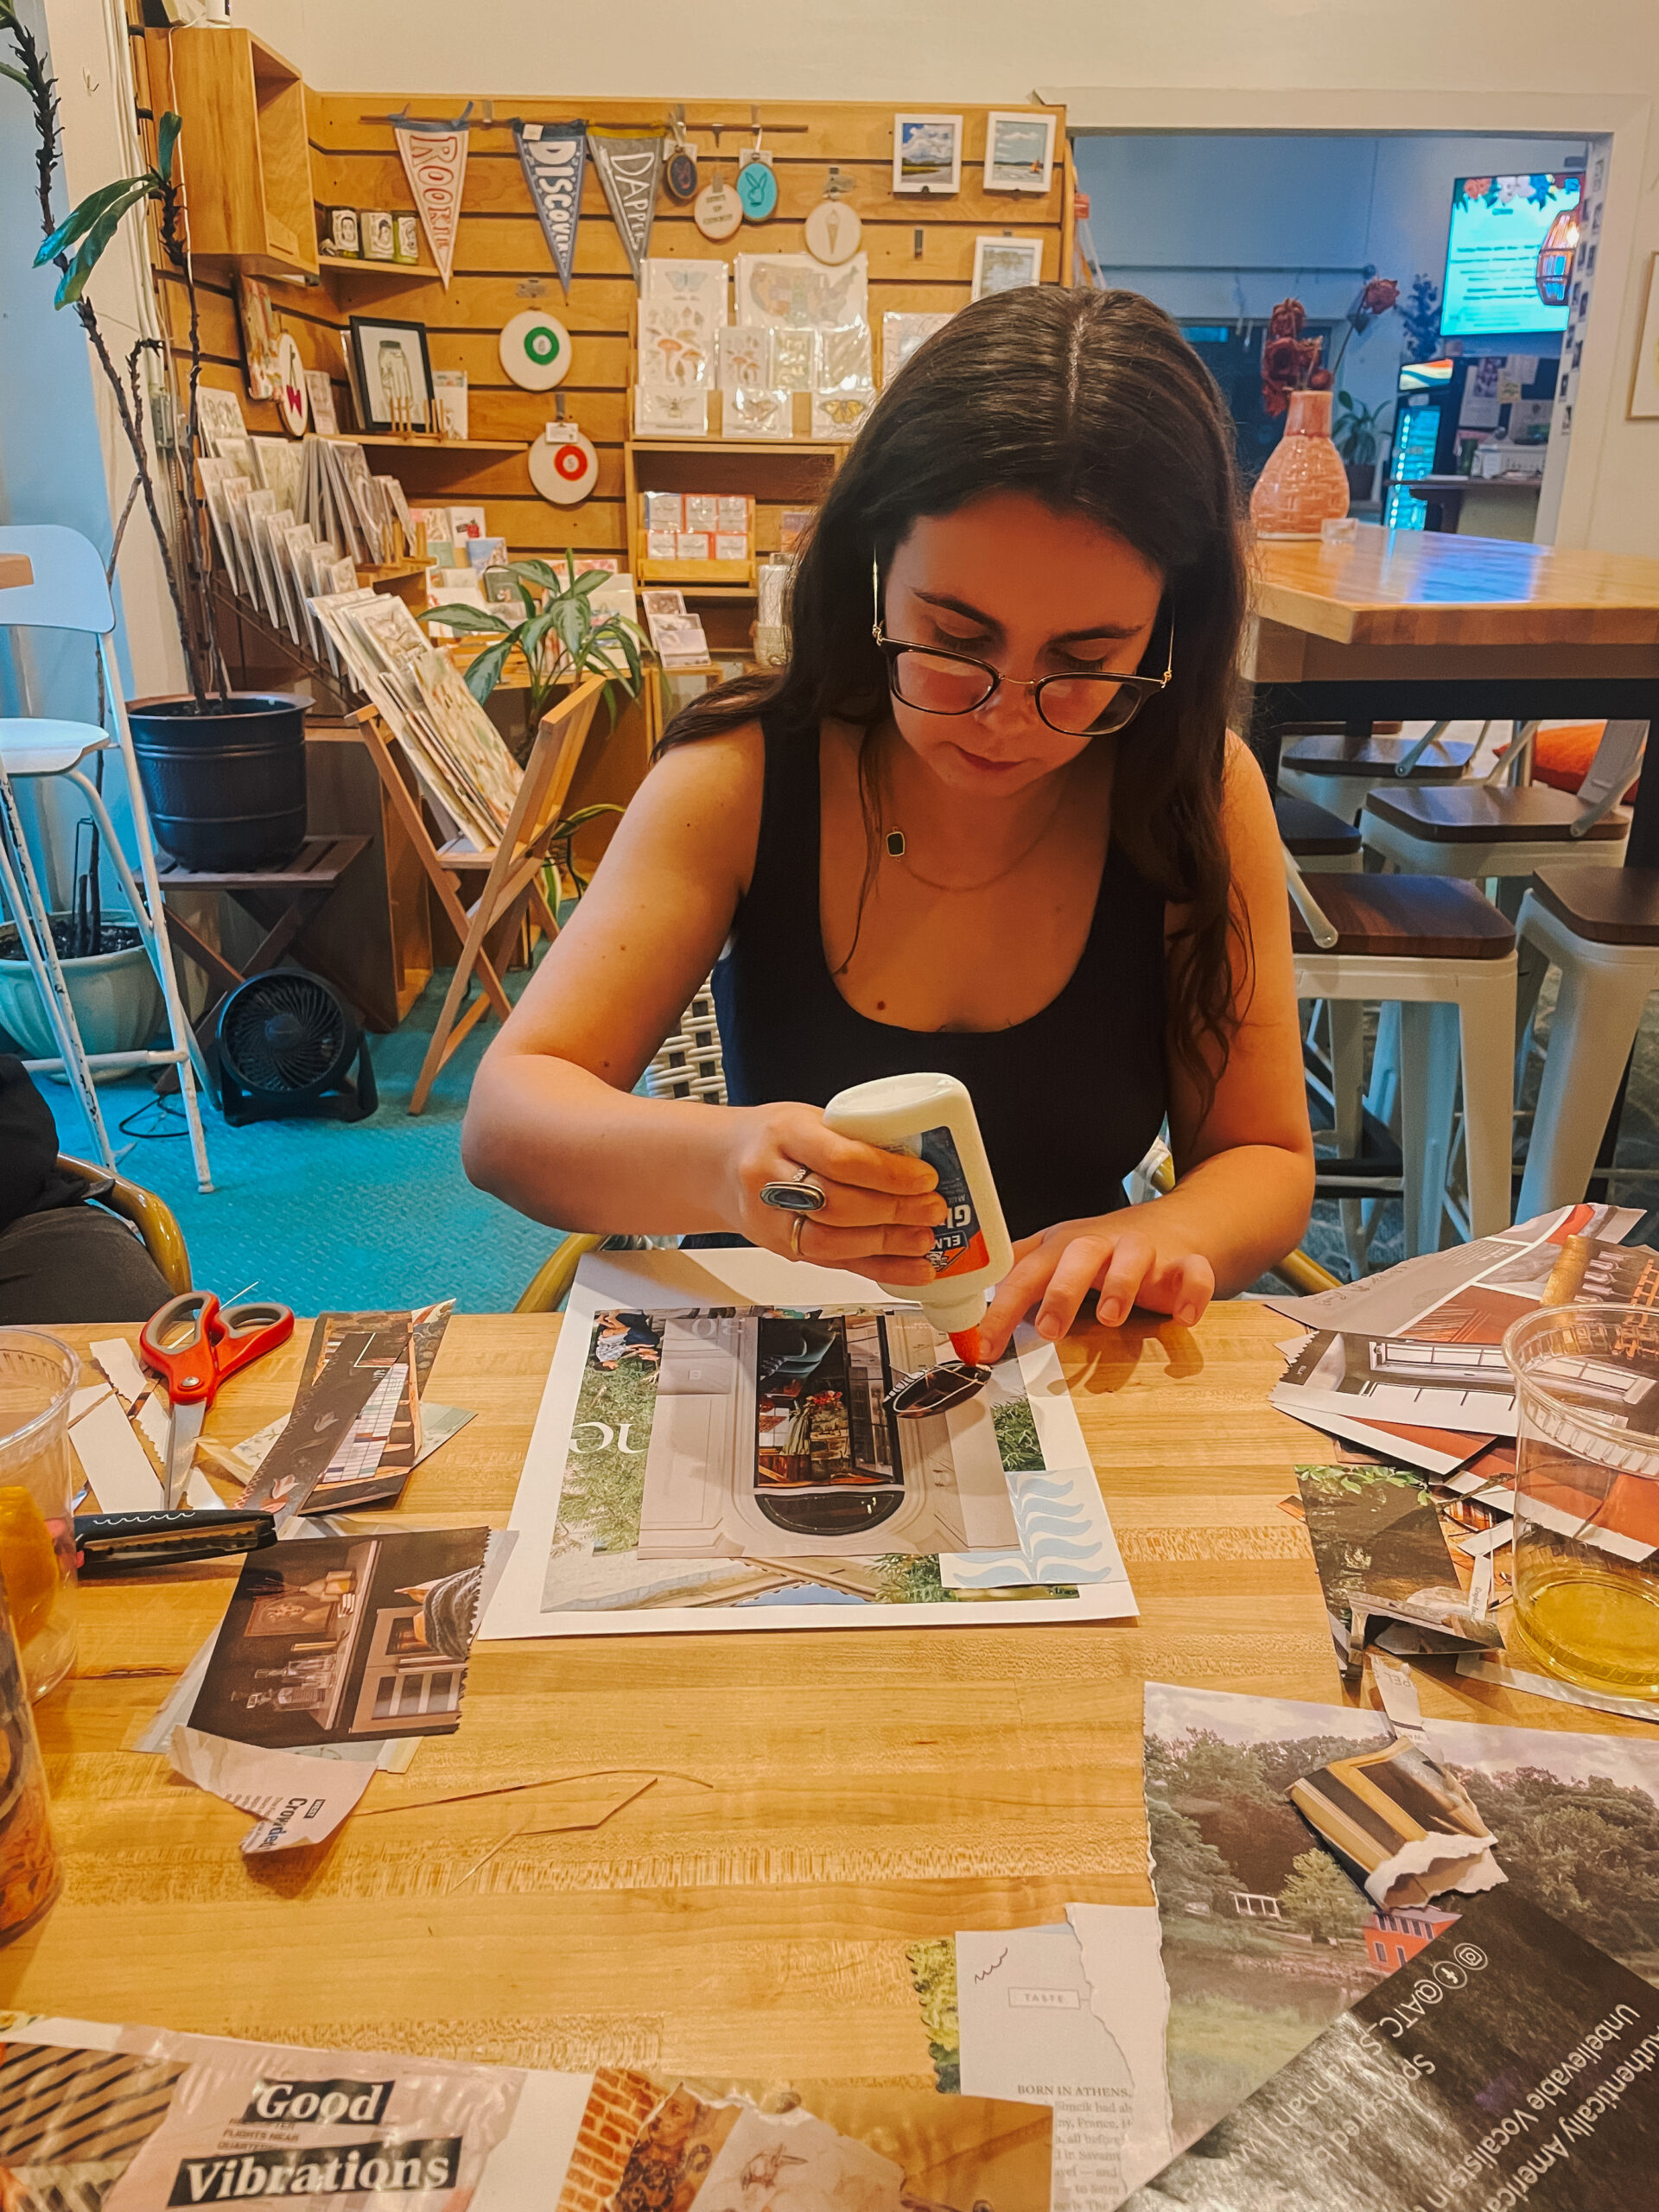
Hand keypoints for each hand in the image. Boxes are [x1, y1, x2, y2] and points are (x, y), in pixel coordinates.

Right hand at [725, 1101, 946, 1283]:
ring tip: (924, 1240)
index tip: (925, 1177)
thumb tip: (920, 1158)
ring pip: (832, 1242)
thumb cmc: (773, 1138)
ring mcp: (771, 1220)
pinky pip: (835, 1265)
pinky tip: (912, 1270)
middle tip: (932, 1209)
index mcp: (784, 1133)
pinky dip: (880, 1270)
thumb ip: (856, 1137)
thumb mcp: (811, 1119)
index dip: (888, 1173)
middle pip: (837, 1204)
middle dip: (893, 1211)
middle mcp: (769, 1178)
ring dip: (887, 1245)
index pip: (841, 1158)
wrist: (721, 1165)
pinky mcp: (782, 1249)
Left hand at [980, 1204, 1215, 1357]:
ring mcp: (1143, 1250)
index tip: (984, 1349)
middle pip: (1077, 1254)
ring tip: (1111, 1318)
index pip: (1023, 1273)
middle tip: (1050, 1329)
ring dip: (1120, 1285)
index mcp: (1061, 1246)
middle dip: (1062, 1290)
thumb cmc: (1103, 1250)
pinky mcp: (1184, 1262)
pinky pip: (1193, 1272)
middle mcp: (1100, 1244)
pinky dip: (1192, 1292)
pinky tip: (1183, 1318)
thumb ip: (1019, 1284)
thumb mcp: (1054, 1258)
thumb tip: (972, 1325)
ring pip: (1133, 1256)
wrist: (1173, 1223)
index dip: (1001, 1309)